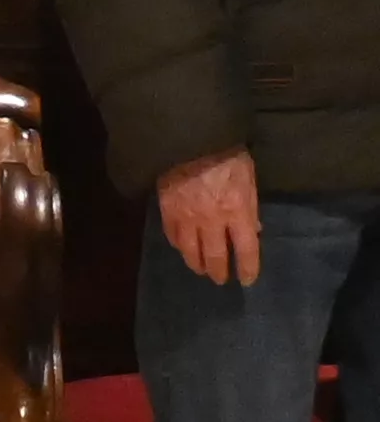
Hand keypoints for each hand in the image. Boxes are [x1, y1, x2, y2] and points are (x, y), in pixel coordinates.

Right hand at [162, 146, 264, 287]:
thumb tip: (253, 229)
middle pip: (216, 256)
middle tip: (220, 280)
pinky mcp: (168, 211)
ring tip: (200, 269)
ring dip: (196, 264)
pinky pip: (172, 235)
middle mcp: (213, 221)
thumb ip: (250, 207)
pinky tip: (181, 248)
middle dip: (219, 272)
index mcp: (238, 212)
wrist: (190, 141)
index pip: (246, 250)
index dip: (248, 268)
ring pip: (191, 251)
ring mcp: (188, 218)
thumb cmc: (228, 157)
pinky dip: (178, 246)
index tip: (247, 279)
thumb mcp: (249, 180)